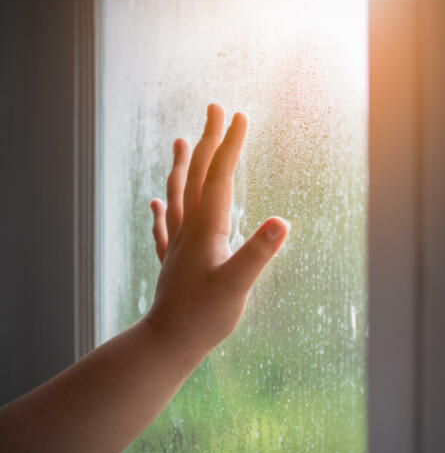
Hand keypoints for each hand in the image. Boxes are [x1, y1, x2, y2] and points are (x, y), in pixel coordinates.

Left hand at [146, 104, 287, 355]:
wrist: (167, 343)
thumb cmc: (205, 317)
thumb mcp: (238, 286)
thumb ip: (258, 253)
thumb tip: (282, 221)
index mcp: (207, 229)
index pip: (220, 177)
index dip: (231, 145)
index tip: (240, 116)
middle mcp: (190, 228)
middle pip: (198, 175)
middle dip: (209, 140)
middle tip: (215, 109)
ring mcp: (178, 243)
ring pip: (177, 194)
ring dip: (182, 165)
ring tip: (181, 141)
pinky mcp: (173, 260)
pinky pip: (165, 226)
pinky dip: (161, 209)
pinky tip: (154, 202)